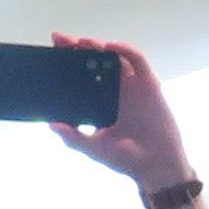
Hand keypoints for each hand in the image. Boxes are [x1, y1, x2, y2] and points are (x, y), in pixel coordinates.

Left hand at [45, 38, 194, 199]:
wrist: (156, 167)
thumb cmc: (127, 159)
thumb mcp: (93, 147)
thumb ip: (73, 136)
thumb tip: (52, 123)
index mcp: (101, 103)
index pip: (82, 77)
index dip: (68, 63)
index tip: (52, 53)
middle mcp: (116, 91)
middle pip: (95, 62)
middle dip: (78, 49)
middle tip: (61, 40)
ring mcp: (132, 86)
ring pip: (114, 58)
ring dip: (98, 47)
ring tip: (82, 42)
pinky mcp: (149, 84)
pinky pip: (138, 61)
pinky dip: (126, 50)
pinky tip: (112, 47)